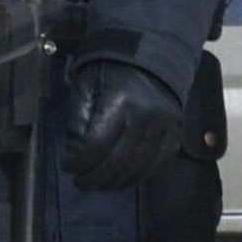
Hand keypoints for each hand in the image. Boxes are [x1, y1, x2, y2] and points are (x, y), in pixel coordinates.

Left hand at [62, 58, 190, 186]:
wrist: (148, 57)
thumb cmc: (110, 70)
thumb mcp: (85, 86)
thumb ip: (79, 119)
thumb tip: (76, 152)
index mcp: (122, 101)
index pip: (97, 144)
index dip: (79, 162)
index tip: (67, 167)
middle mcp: (148, 116)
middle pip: (118, 160)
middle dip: (95, 177)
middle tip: (80, 182)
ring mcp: (165, 126)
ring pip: (138, 167)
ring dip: (115, 181)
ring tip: (98, 184)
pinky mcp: (175, 133)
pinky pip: (157, 164)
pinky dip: (137, 176)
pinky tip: (121, 179)